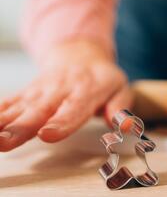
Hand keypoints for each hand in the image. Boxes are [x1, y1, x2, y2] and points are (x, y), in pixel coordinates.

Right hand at [0, 40, 132, 150]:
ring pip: (19, 107)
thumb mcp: (121, 89)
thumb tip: (124, 126)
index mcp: (86, 90)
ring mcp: (40, 90)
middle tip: (5, 142)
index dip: (61, 122)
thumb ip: (121, 107)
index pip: (74, 108)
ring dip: (1, 122)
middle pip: (40, 110)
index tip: (47, 134)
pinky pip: (8, 102)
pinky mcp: (26, 93)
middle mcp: (59, 89)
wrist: (80, 54)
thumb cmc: (103, 79)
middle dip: (21, 126)